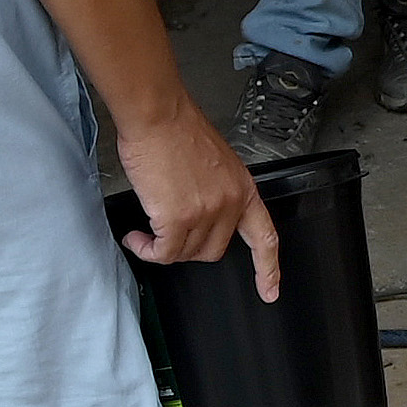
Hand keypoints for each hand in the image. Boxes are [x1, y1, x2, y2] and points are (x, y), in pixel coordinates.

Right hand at [118, 98, 282, 301]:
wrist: (158, 116)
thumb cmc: (178, 130)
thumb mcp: (215, 162)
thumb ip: (216, 191)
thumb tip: (201, 213)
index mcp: (243, 189)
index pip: (265, 237)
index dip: (268, 268)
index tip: (270, 291)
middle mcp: (229, 204)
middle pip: (214, 250)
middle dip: (189, 248)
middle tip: (168, 235)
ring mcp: (205, 213)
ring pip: (185, 253)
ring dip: (163, 248)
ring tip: (146, 232)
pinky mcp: (177, 218)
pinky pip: (162, 252)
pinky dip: (145, 250)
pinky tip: (135, 237)